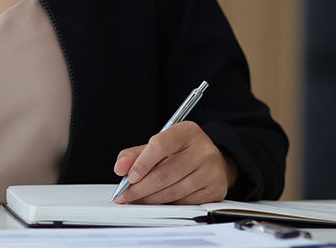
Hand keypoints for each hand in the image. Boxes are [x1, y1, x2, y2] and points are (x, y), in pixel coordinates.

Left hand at [112, 121, 237, 203]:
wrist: (213, 160)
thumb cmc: (182, 152)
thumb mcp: (160, 145)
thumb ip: (136, 154)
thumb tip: (120, 167)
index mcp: (187, 132)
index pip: (160, 145)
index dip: (142, 163)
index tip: (128, 177)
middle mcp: (203, 150)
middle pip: (165, 174)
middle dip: (140, 188)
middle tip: (125, 195)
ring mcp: (211, 171)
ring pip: (173, 191)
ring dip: (150, 199)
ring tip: (136, 200)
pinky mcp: (215, 190)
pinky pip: (184, 202)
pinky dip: (166, 204)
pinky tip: (156, 203)